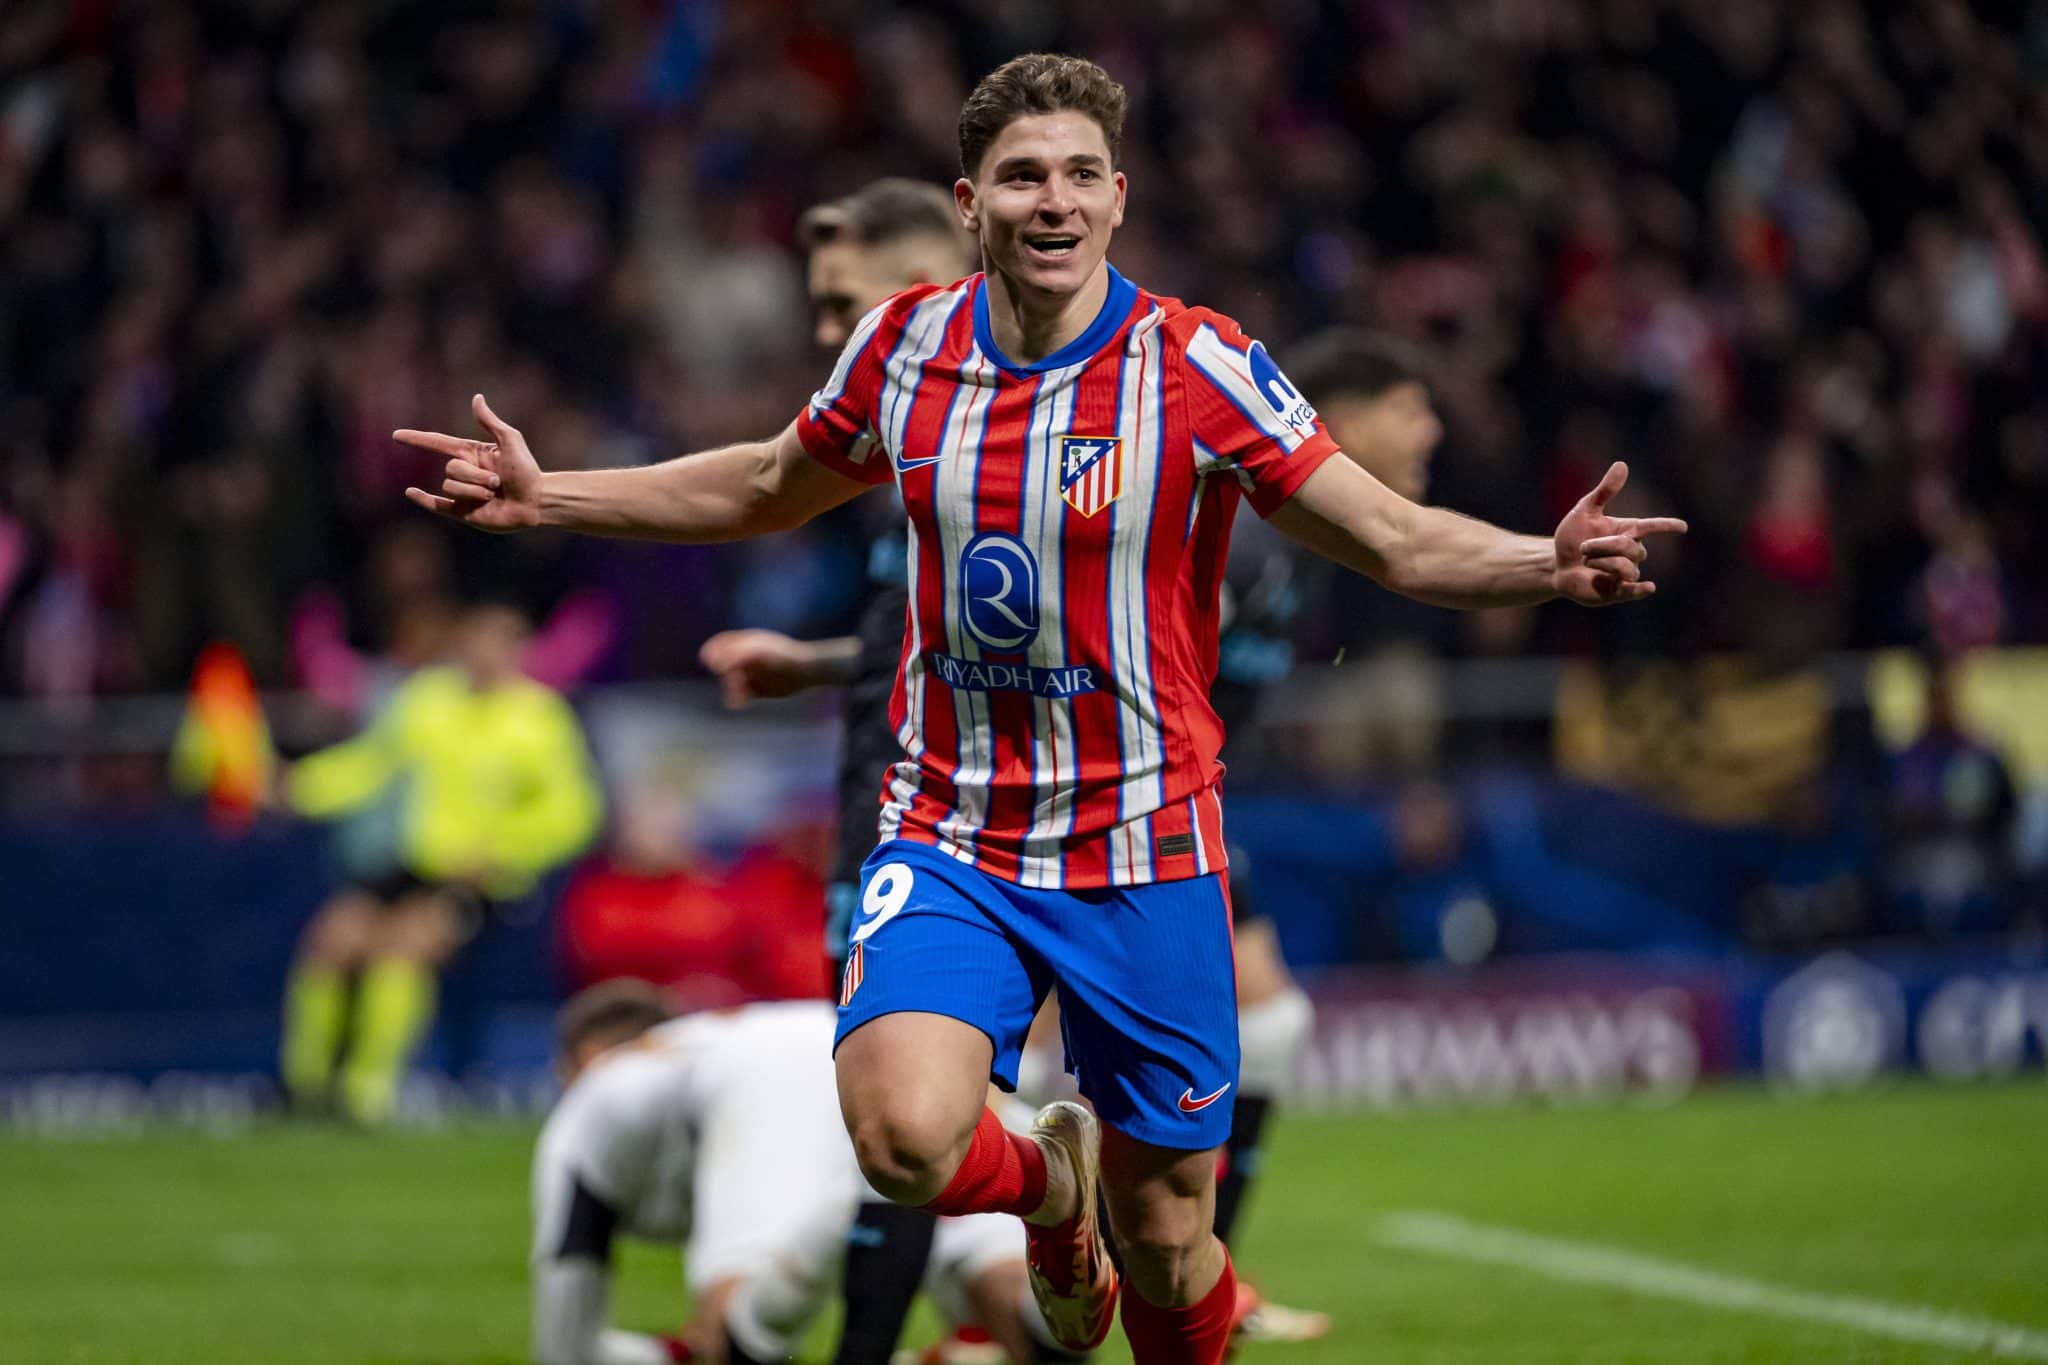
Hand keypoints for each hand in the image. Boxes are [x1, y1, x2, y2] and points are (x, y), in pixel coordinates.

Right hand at [398, 394, 542, 531]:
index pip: (438, 443)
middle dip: (474, 475)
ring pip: (450, 486)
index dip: (418, 439)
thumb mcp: (510, 440)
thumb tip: (476, 398)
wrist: (536, 502)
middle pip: (451, 468)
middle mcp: (465, 472)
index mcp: (472, 454)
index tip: (397, 435)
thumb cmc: (527, 471)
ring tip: (494, 494)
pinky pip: (437, 504)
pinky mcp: (463, 511)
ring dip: (473, 490)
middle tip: (498, 481)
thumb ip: (490, 421)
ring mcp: (462, 492)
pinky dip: (423, 499)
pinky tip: (410, 492)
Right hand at [698, 629, 828, 706]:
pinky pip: (740, 694)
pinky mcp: (757, 689)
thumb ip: (733, 654)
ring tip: (736, 697)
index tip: (709, 661)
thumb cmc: (782, 656)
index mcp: (746, 642)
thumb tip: (712, 663)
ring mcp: (752, 673)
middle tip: (734, 682)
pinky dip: (736, 698)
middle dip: (726, 675)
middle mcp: (747, 658)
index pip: (721, 644)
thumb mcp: (755, 651)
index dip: (713, 651)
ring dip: (730, 689)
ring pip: (731, 682)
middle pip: (724, 666)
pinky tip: (736, 703)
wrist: (806, 671)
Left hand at [1551, 462, 1687, 605]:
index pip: (1652, 527)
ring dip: (1603, 562)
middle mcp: (1630, 552)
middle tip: (1583, 547)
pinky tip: (1648, 587)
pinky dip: (1641, 590)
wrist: (1556, 564)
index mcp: (1627, 531)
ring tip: (1586, 562)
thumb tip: (1622, 464)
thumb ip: (1605, 491)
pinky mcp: (1616, 592)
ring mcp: (1624, 573)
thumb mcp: (1584, 510)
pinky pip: (1634, 591)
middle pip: (1632, 548)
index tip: (1682, 527)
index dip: (1667, 526)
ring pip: (1628, 568)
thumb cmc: (1572, 537)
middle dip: (1605, 546)